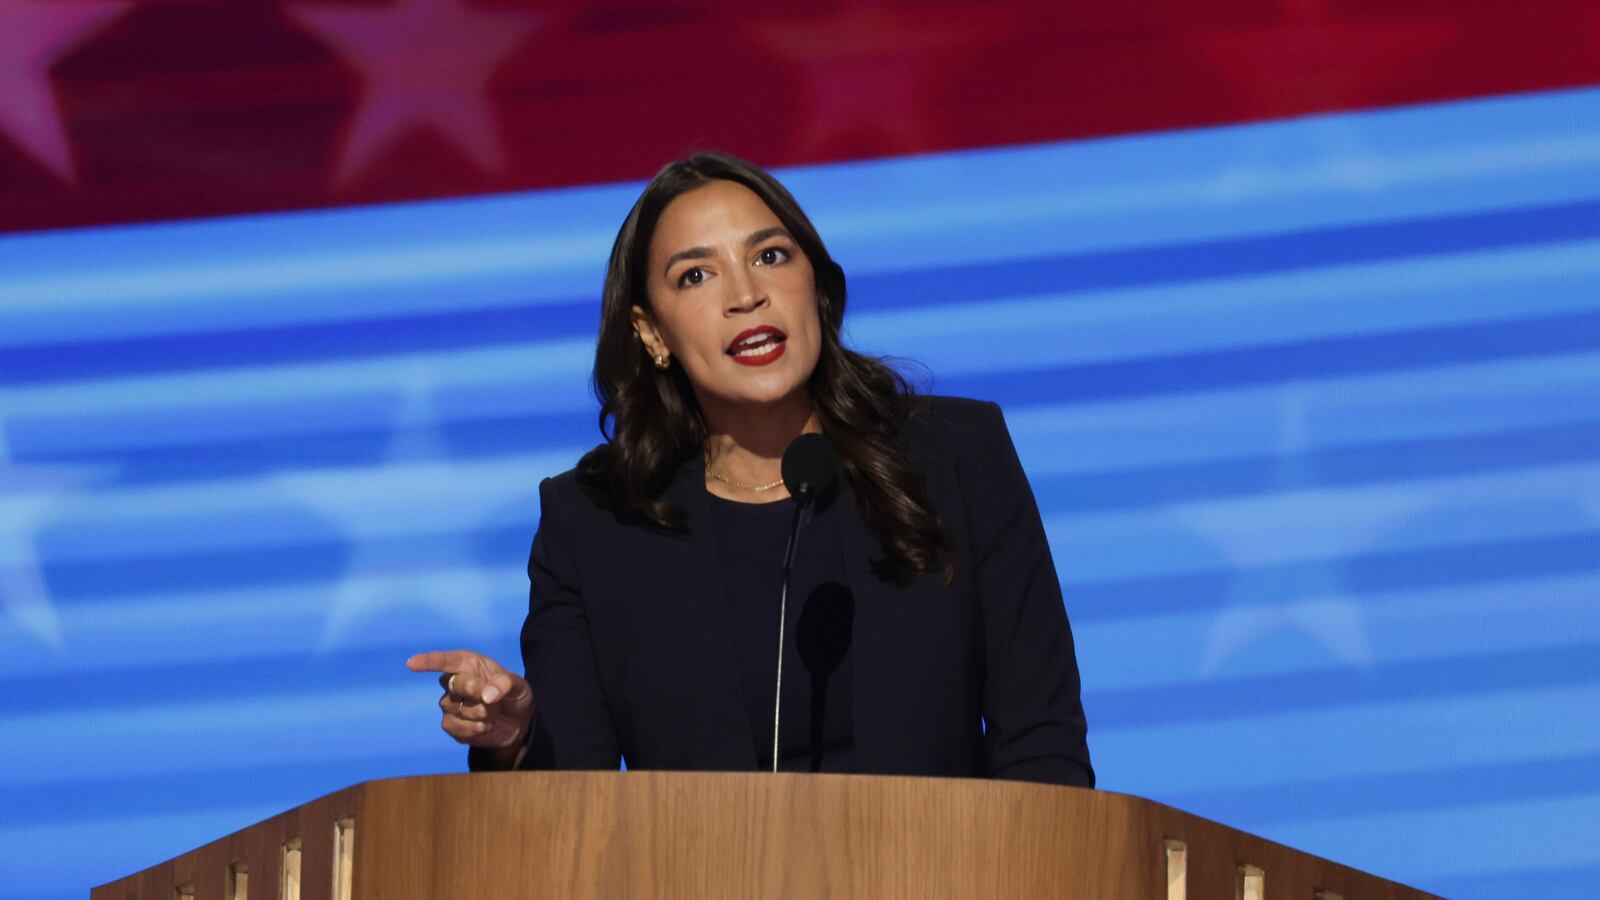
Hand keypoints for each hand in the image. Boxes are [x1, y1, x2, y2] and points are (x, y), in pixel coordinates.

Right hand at [407, 650, 534, 750]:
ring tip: (494, 713)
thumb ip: (506, 684)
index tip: (412, 664)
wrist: (516, 723)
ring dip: (481, 714)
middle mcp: (454, 682)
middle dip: (477, 693)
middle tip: (494, 699)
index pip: (445, 661)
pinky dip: (475, 729)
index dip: (428, 662)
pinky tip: (485, 726)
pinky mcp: (451, 724)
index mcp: (468, 664)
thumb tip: (486, 695)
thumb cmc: (513, 695)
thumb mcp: (519, 685)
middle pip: (456, 685)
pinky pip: (455, 727)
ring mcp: (449, 704)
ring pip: (457, 709)